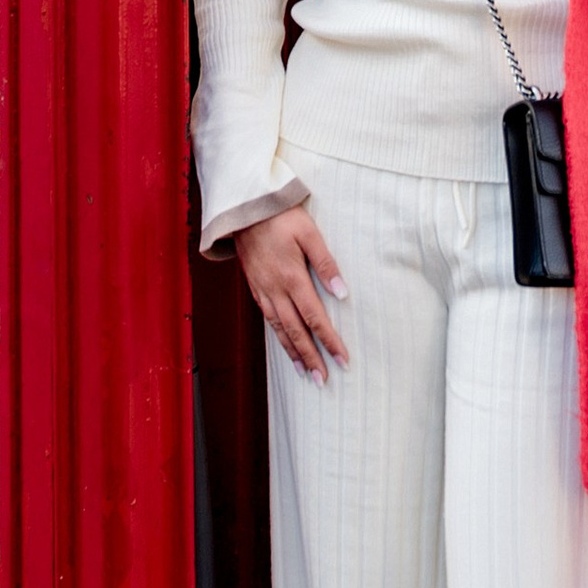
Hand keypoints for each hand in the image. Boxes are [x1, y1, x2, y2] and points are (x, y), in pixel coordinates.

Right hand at [234, 207, 349, 382]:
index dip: (329, 341)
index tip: (342, 360)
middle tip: (323, 380)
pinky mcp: (255, 286)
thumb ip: (326, 263)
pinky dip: (278, 336)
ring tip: (305, 372)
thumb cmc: (281, 215)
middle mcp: (275, 289)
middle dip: (311, 357)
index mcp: (292, 277)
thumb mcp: (309, 232)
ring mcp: (263, 289)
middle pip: (296, 331)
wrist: (244, 207)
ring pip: (279, 329)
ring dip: (293, 352)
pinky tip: (285, 344)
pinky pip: (267, 318)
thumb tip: (342, 293)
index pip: (315, 317)